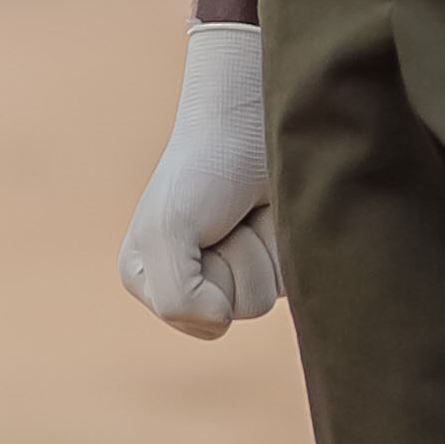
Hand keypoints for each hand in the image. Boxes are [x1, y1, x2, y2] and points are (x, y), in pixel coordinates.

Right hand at [119, 20, 281, 339]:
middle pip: (230, 312)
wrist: (250, 120)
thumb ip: (176, 300)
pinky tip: (272, 214)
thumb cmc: (199, 170)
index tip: (191, 228)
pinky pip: (294, 282)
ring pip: (263, 299)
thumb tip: (223, 323)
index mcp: (150, 281)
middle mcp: (196, 286)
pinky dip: (285, 245)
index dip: (199, 274)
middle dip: (233, 260)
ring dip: (260, 249)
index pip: (188, 315)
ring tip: (246, 211)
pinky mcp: (282, 262)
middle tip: (223, 217)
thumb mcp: (165, 235)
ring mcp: (244, 274)